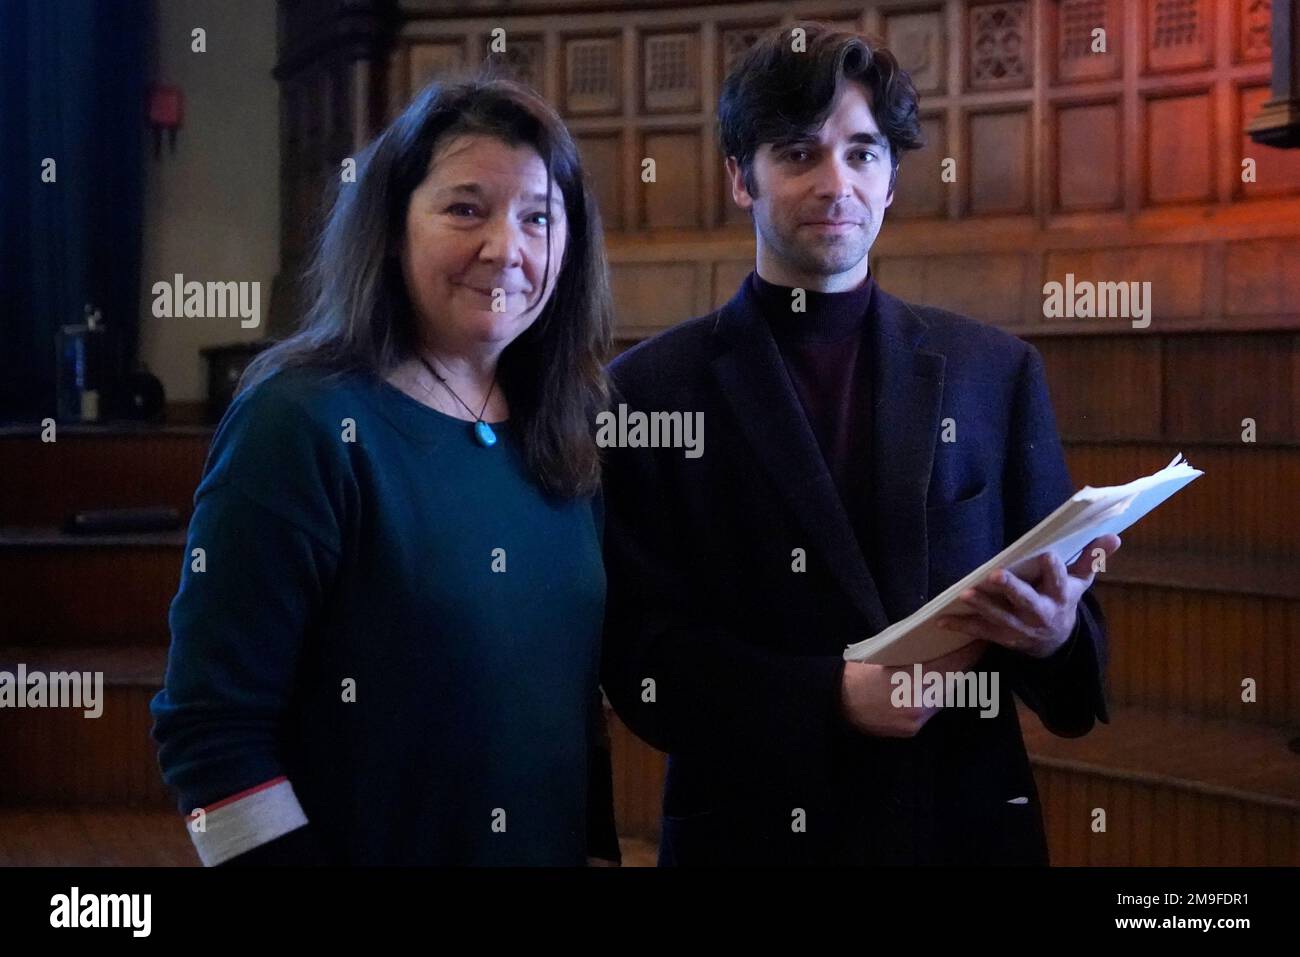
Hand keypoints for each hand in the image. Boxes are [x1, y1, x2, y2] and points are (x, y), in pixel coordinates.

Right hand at [838, 639, 989, 737]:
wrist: (835, 702)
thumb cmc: (857, 673)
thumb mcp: (886, 656)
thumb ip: (915, 655)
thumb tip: (939, 644)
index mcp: (912, 683)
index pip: (951, 667)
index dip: (968, 652)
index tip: (980, 639)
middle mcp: (918, 707)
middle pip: (953, 684)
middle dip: (965, 666)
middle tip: (975, 648)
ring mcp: (915, 722)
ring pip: (944, 698)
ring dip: (953, 681)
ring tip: (961, 663)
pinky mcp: (910, 731)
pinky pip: (931, 710)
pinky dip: (937, 696)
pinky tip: (940, 684)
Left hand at [935, 534, 1120, 659]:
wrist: (1056, 642)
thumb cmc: (1063, 600)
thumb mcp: (1080, 581)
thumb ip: (1092, 558)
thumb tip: (1113, 536)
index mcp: (1061, 596)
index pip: (1058, 578)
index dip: (1052, 567)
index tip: (1045, 554)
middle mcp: (1042, 613)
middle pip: (1027, 600)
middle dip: (1011, 589)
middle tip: (994, 575)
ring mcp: (1022, 628)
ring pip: (1001, 617)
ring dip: (982, 607)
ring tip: (965, 594)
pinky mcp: (1004, 638)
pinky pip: (981, 632)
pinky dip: (962, 625)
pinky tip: (943, 619)